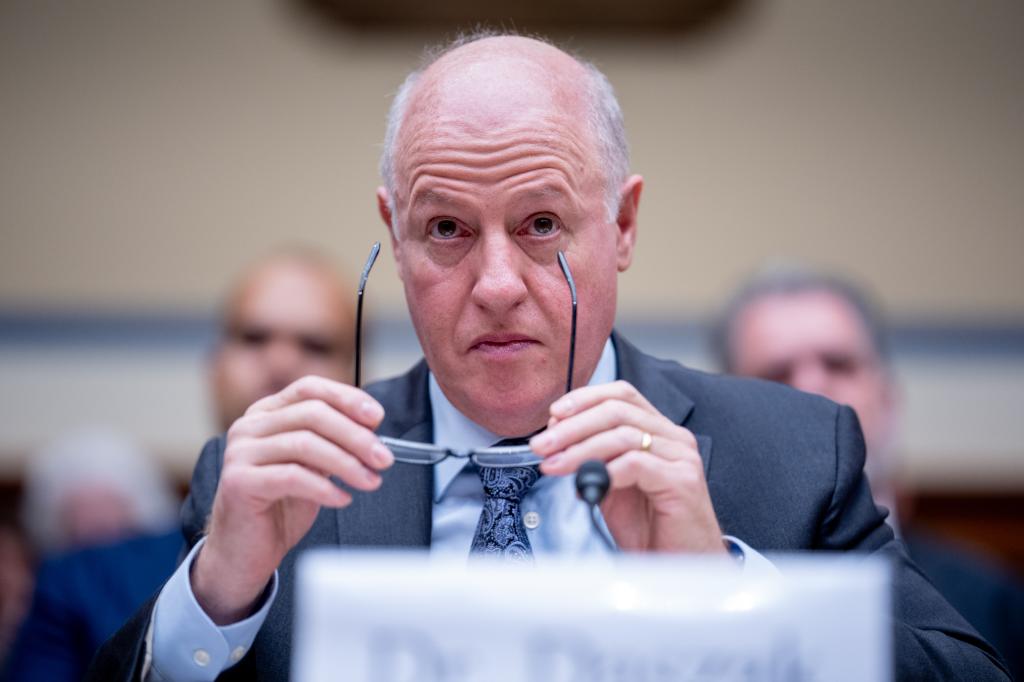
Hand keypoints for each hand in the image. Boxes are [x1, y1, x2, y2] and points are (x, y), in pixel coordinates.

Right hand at [192, 376, 392, 623]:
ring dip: (346, 463)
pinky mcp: (239, 482)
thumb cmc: (280, 507)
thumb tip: (371, 431)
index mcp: (267, 413)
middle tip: (383, 458)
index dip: (347, 398)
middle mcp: (249, 426)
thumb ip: (332, 444)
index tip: (377, 417)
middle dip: (355, 435)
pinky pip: (292, 476)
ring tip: (370, 481)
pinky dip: (324, 487)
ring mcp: (240, 452)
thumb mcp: (312, 467)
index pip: (310, 388)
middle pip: (312, 414)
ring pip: (304, 444)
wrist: (244, 552)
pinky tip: (342, 499)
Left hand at [530, 381, 724, 553]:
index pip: (622, 395)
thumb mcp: (613, 485)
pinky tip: (586, 485)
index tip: (553, 415)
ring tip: (554, 465)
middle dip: (572, 426)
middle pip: (618, 410)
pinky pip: (636, 464)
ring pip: (623, 434)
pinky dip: (605, 470)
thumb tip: (557, 438)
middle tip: (543, 444)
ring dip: (580, 449)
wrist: (676, 567)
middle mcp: (674, 438)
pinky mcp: (682, 481)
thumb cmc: (649, 528)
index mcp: (659, 432)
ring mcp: (681, 458)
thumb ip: (594, 458)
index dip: (584, 399)